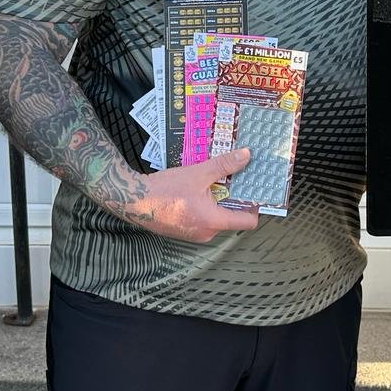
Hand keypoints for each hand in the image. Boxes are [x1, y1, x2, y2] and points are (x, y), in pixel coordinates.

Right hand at [128, 149, 260, 242]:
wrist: (133, 200)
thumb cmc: (165, 189)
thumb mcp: (198, 173)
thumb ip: (224, 165)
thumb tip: (246, 155)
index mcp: (214, 221)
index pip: (248, 222)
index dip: (255, 206)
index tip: (256, 190)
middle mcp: (207, 233)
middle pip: (233, 217)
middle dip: (235, 198)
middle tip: (237, 178)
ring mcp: (195, 234)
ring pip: (217, 217)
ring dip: (219, 200)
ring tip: (216, 180)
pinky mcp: (184, 231)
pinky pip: (203, 219)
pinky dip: (206, 205)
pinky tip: (199, 189)